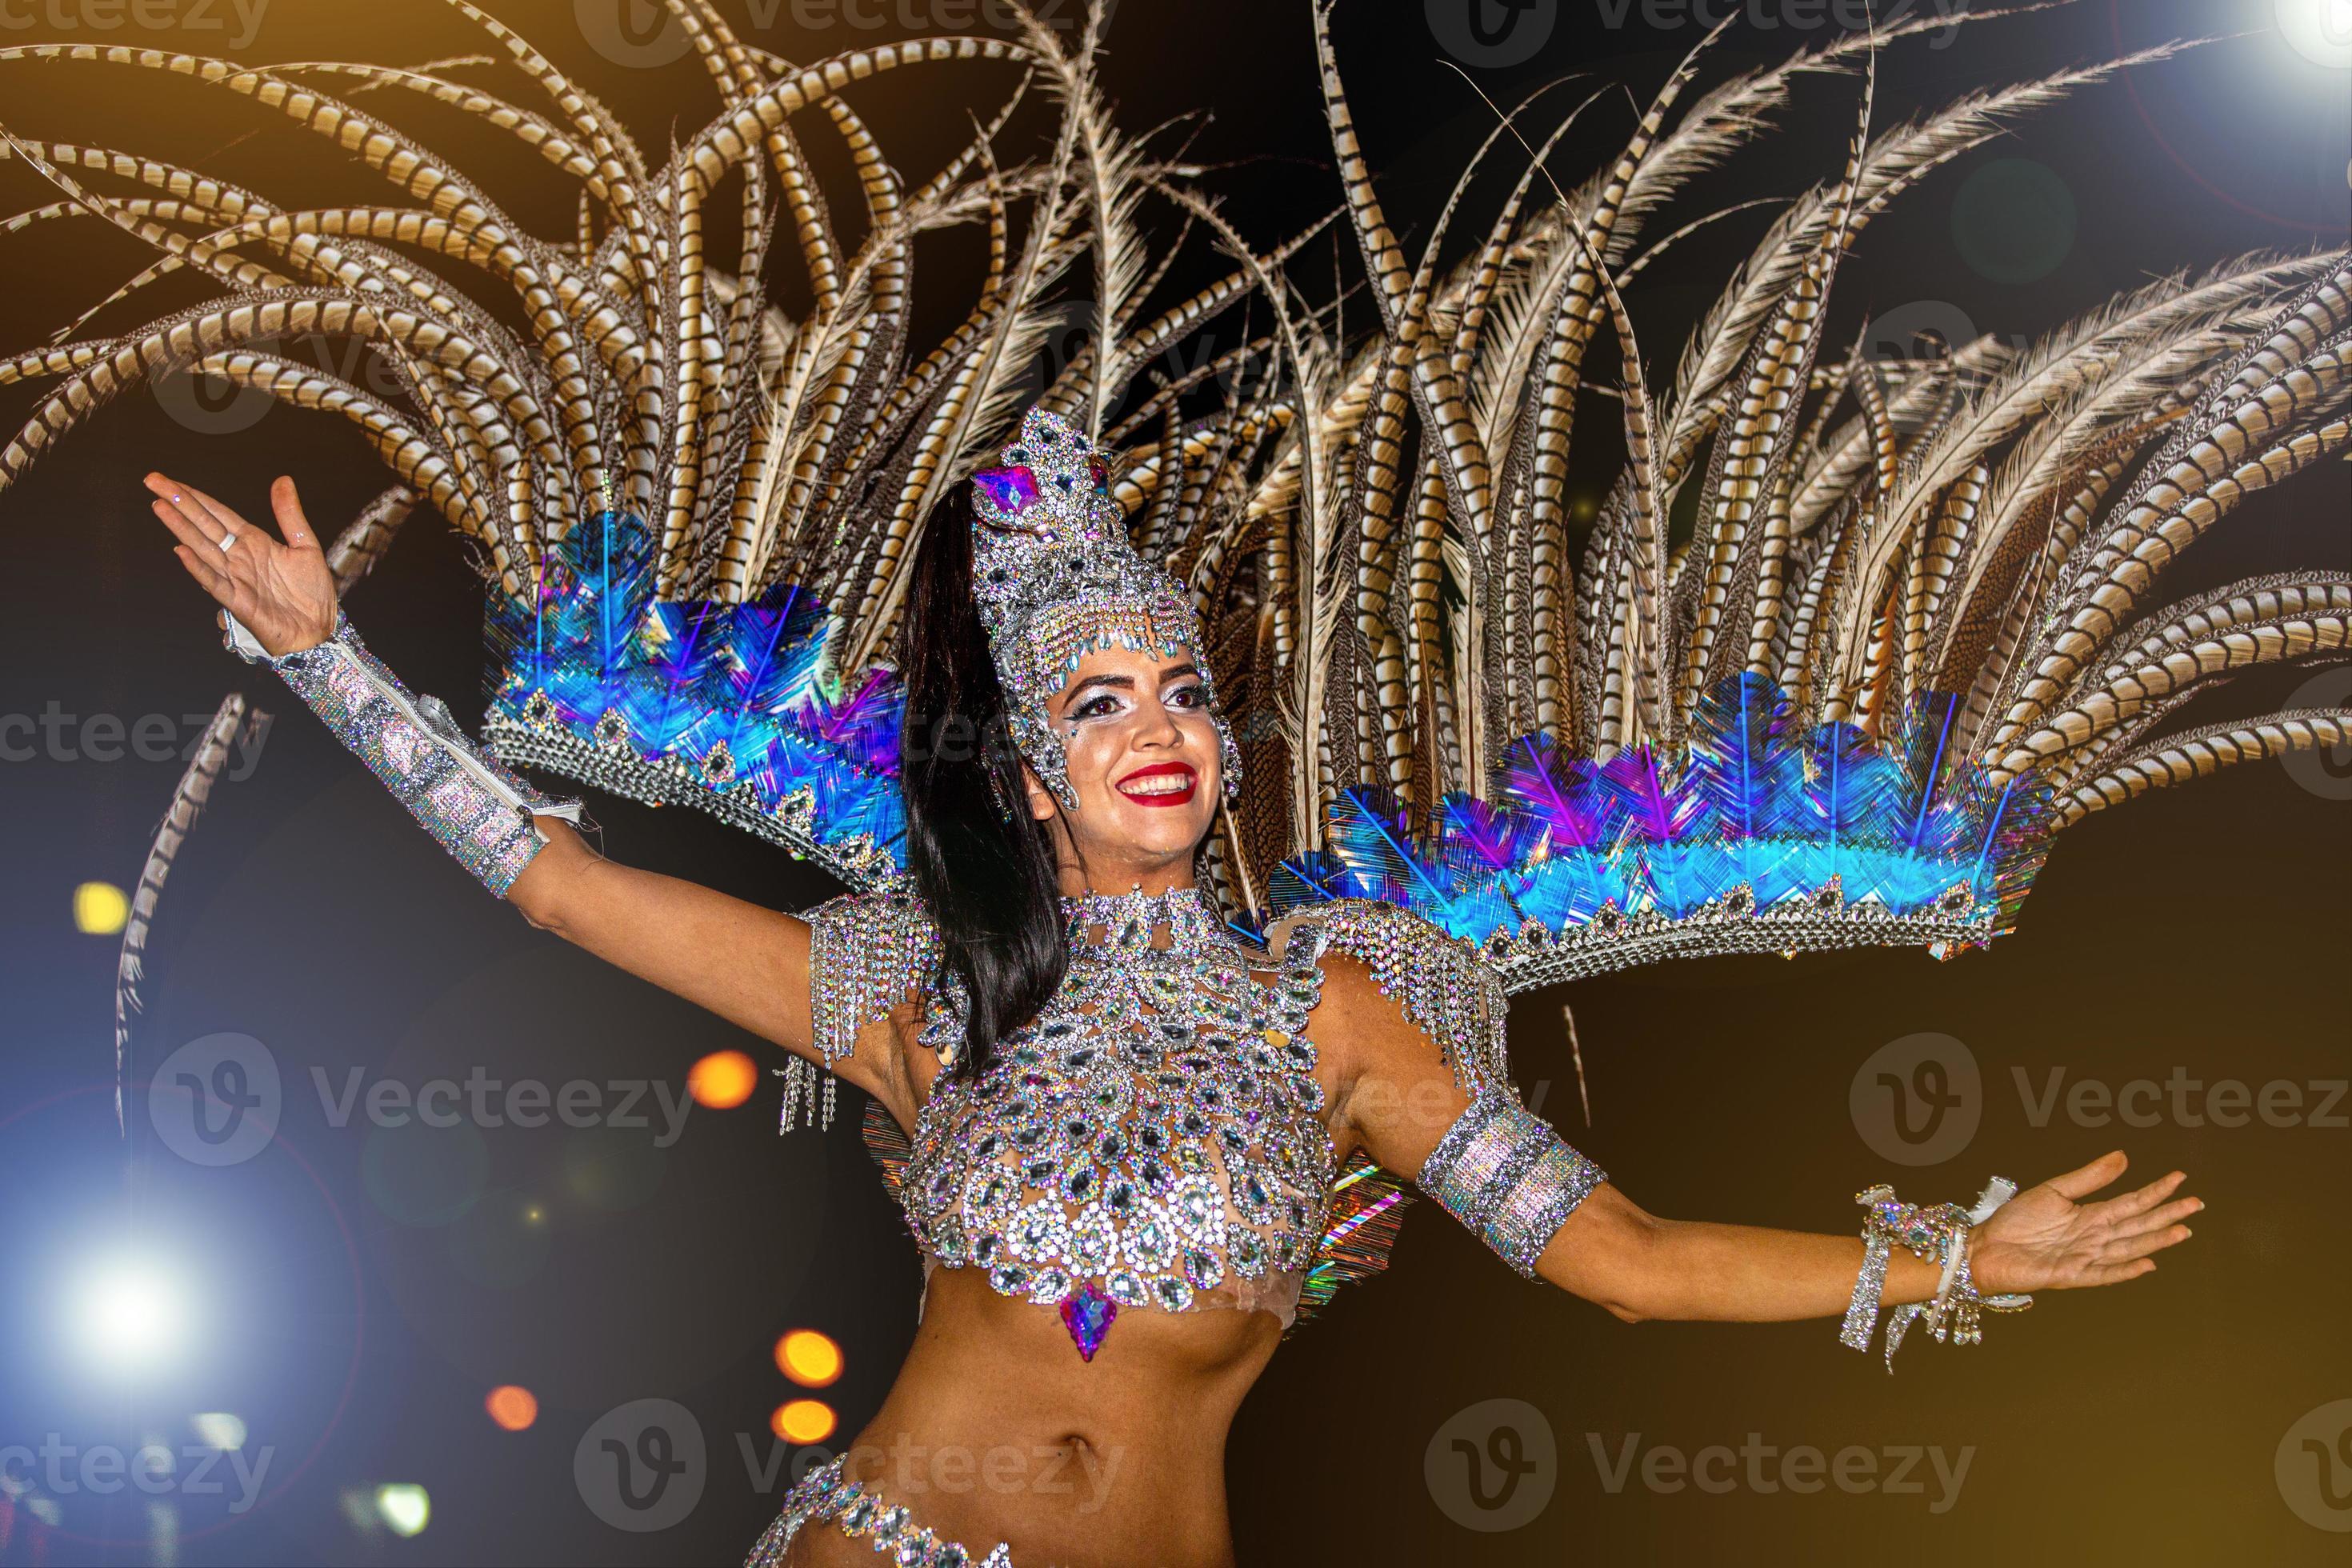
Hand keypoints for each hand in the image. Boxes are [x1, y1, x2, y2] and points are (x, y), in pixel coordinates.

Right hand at [145, 472, 336, 657]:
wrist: (319, 630)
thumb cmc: (312, 592)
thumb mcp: (306, 546)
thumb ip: (290, 514)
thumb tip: (283, 479)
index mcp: (253, 541)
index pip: (216, 513)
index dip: (193, 495)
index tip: (168, 479)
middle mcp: (239, 557)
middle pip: (203, 524)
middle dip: (178, 502)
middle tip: (151, 480)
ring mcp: (236, 578)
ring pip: (203, 548)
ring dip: (182, 528)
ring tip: (160, 506)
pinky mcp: (239, 602)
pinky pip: (215, 583)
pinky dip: (199, 568)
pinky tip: (182, 551)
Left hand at [1968, 1151, 2199, 1294]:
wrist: (1987, 1247)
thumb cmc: (2016, 1221)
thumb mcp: (2054, 1191)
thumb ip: (2089, 1177)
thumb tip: (2123, 1157)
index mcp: (2091, 1216)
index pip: (2131, 1202)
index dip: (2156, 1191)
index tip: (2180, 1179)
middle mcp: (2094, 1237)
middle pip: (2138, 1225)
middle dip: (2167, 1214)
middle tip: (2197, 1204)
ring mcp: (2086, 1257)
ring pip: (2129, 1247)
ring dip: (2156, 1240)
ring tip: (2183, 1229)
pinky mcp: (2072, 1274)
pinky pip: (2104, 1273)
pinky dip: (2125, 1269)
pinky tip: (2148, 1263)